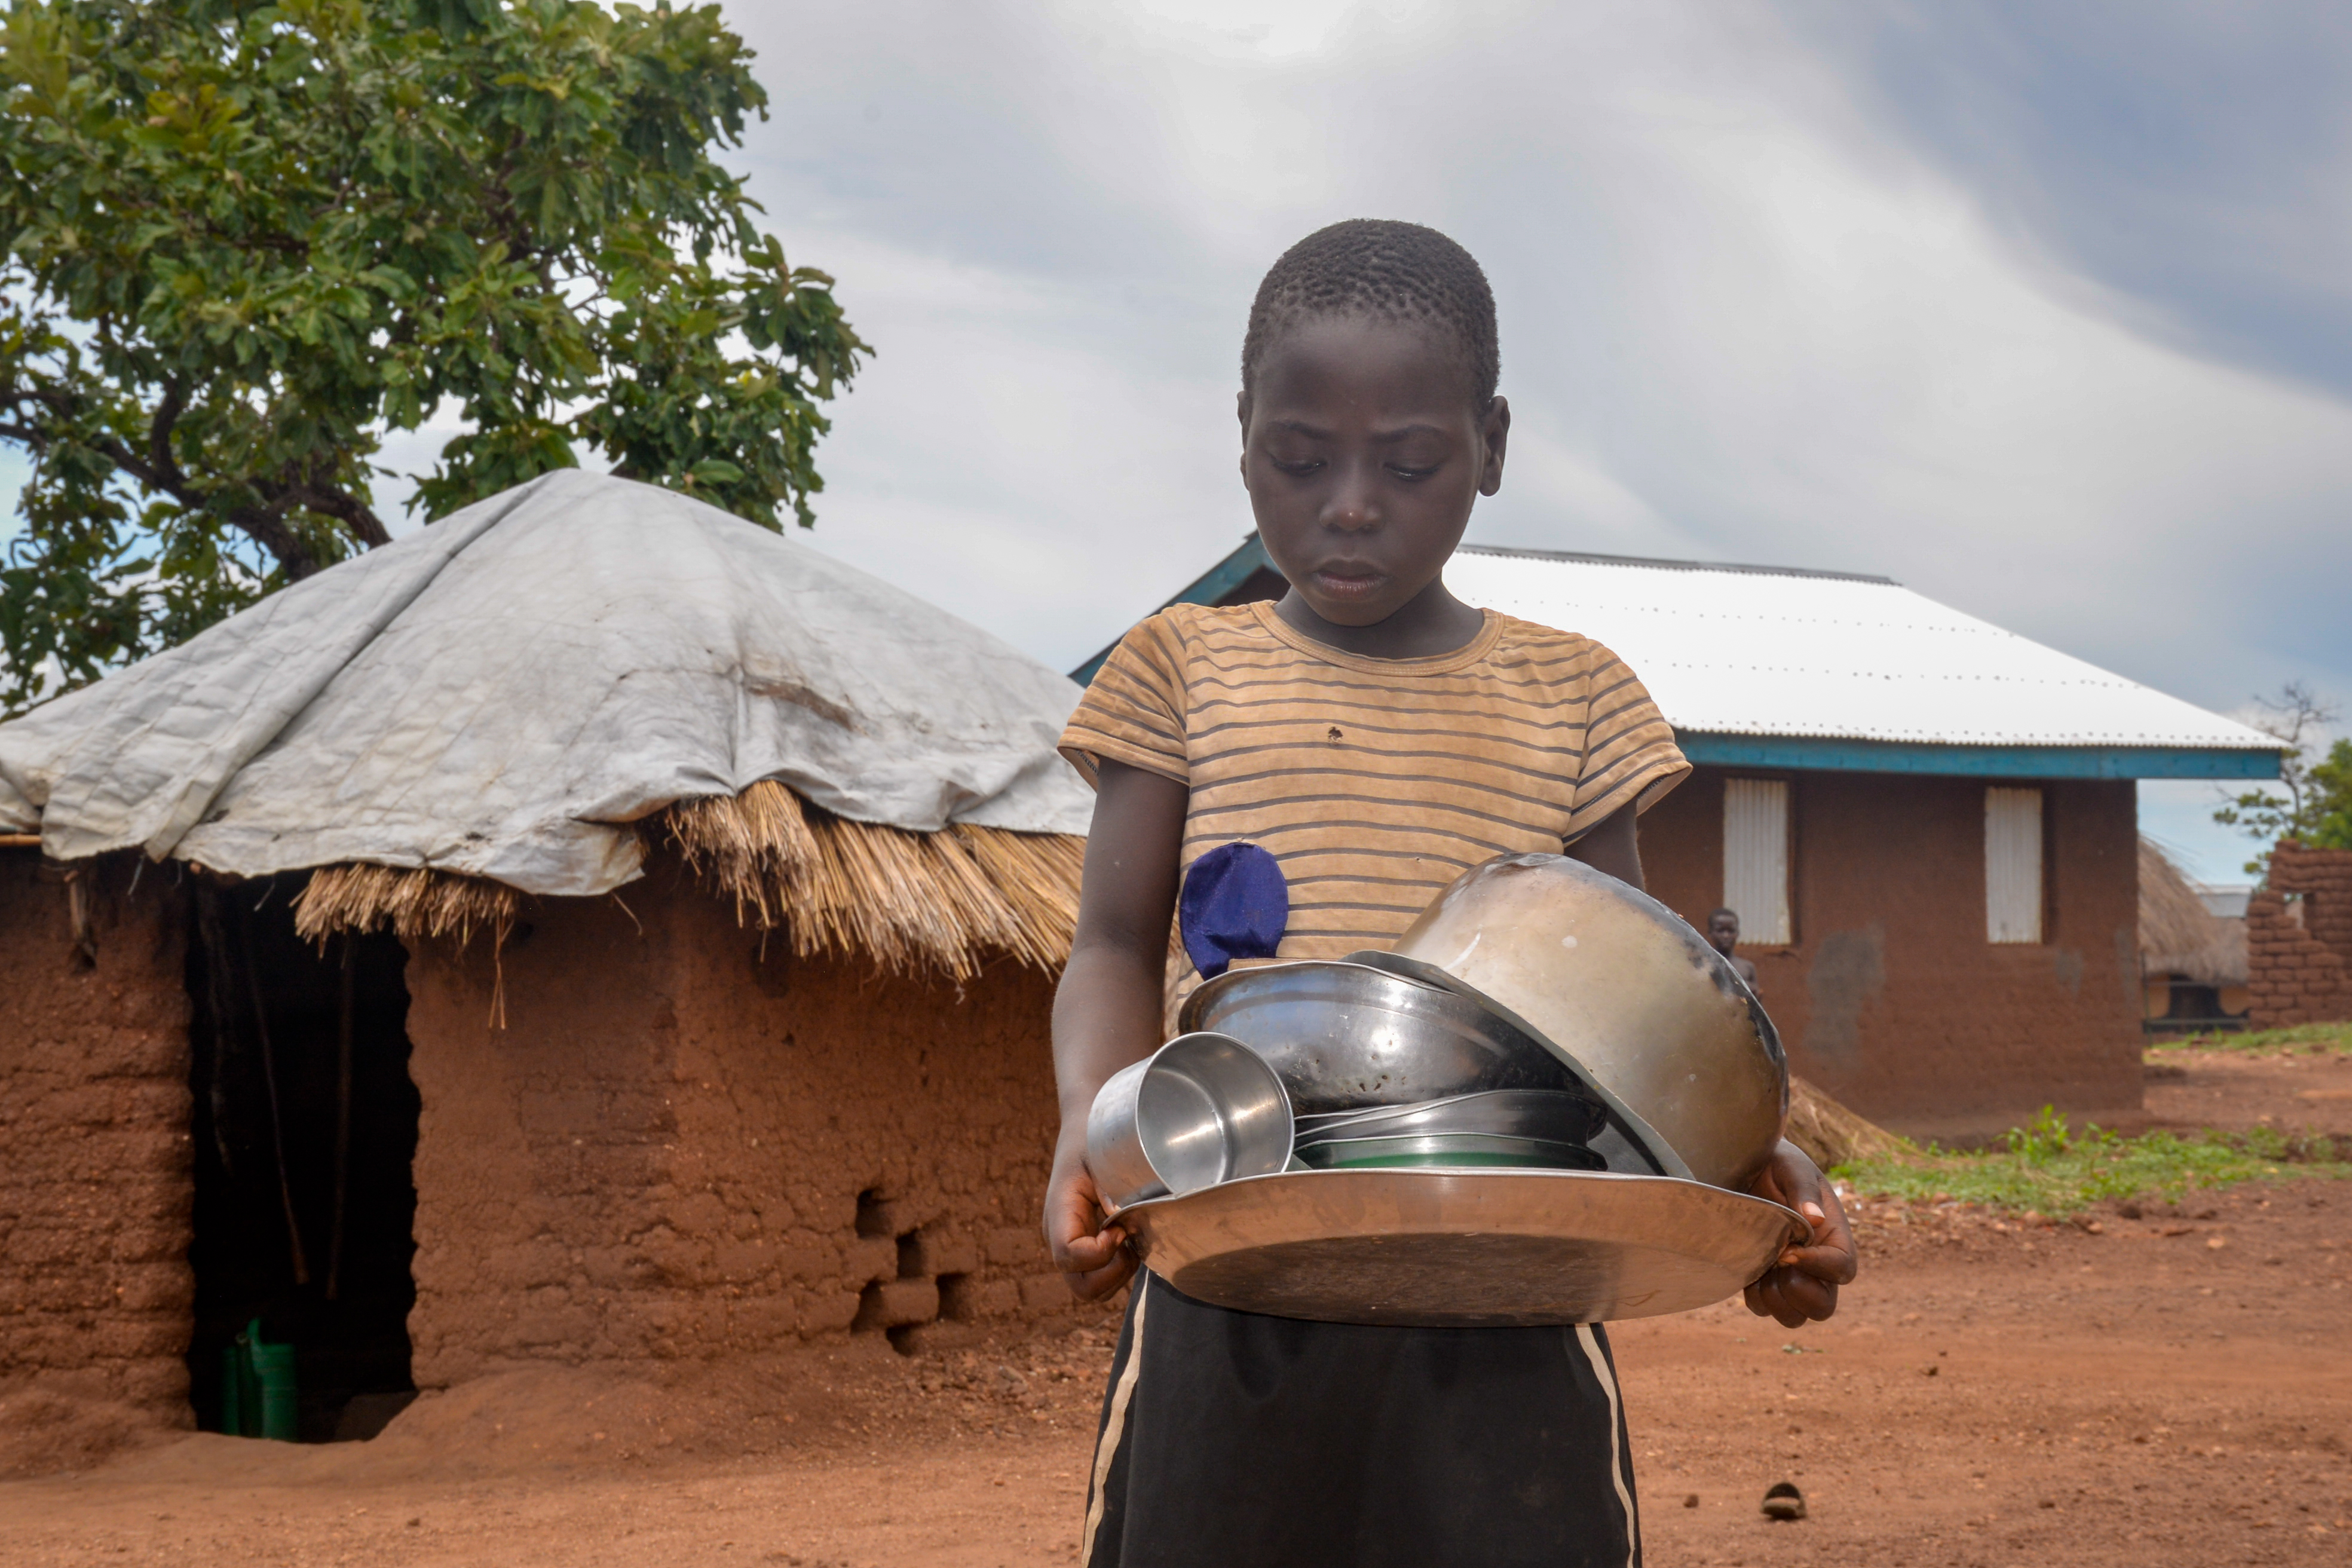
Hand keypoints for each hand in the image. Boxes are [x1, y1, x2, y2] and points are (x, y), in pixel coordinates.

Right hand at [1044, 1132, 1137, 1299]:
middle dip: (1113, 1274)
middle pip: (1079, 1285)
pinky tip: (1129, 1243)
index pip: (1068, 1255)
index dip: (1100, 1252)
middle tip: (1130, 1243)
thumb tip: (1123, 1219)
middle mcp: (1058, 1236)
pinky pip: (1096, 1279)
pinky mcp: (1081, 1250)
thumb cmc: (1094, 1142)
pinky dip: (1117, 1271)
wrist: (1082, 1135)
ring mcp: (1068, 1246)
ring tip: (1131, 1243)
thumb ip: (1111, 1186)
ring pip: (1089, 1290)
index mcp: (1059, 1212)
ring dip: (1117, 1275)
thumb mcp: (1102, 1155)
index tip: (1121, 1228)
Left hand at [1742, 1140, 1857, 1326]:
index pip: (1842, 1269)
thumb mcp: (1792, 1168)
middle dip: (1800, 1294)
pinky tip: (1747, 1269)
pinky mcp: (1763, 1280)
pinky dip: (1755, 1297)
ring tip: (1761, 1265)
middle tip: (1777, 1262)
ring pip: (1794, 1316)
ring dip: (1776, 1300)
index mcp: (1834, 1237)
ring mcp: (1790, 1276)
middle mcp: (1816, 1264)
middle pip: (1823, 1306)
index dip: (1819, 1268)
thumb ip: (1803, 1191)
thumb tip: (1814, 1219)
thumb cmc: (1777, 1163)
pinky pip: (1763, 1308)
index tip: (1787, 1251)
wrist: (1743, 1166)